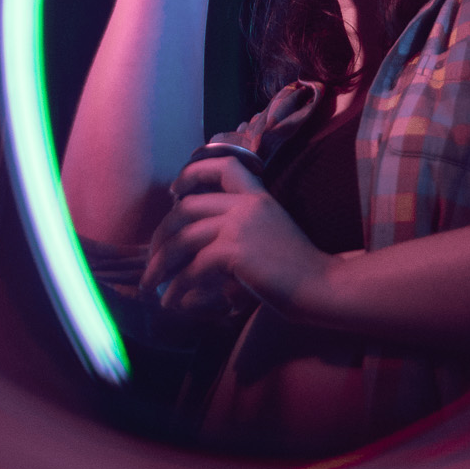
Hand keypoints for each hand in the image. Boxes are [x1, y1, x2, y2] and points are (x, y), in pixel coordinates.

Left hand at [141, 155, 333, 318]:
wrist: (321, 286)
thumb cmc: (299, 268)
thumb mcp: (271, 234)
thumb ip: (241, 229)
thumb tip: (201, 246)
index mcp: (258, 196)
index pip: (224, 166)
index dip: (192, 173)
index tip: (174, 193)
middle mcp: (247, 205)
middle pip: (187, 207)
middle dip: (161, 234)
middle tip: (151, 257)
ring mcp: (241, 227)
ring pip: (183, 238)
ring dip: (159, 264)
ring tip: (149, 285)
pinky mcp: (235, 252)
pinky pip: (193, 268)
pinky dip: (177, 287)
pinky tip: (171, 302)